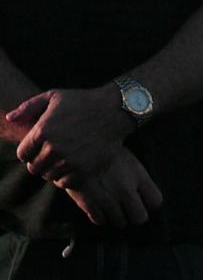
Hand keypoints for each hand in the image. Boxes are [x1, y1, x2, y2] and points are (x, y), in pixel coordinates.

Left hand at [8, 85, 131, 185]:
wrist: (115, 111)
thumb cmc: (83, 102)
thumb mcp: (54, 96)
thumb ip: (28, 106)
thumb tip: (9, 118)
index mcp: (42, 130)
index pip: (23, 154)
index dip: (30, 150)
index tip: (41, 146)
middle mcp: (53, 148)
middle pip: (34, 168)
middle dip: (41, 161)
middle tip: (53, 153)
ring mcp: (69, 161)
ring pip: (49, 176)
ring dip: (54, 169)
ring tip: (65, 158)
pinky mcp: (83, 170)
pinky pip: (65, 182)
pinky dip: (67, 176)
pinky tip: (74, 164)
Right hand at [63, 148, 162, 228]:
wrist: (76, 149)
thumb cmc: (105, 149)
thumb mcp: (129, 158)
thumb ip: (138, 177)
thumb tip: (142, 191)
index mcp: (138, 176)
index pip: (156, 201)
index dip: (151, 203)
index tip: (146, 201)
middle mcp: (125, 190)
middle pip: (140, 218)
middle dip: (136, 215)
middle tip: (130, 209)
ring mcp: (108, 199)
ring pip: (120, 222)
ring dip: (117, 216)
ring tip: (112, 206)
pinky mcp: (90, 205)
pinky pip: (100, 221)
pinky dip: (100, 217)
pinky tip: (99, 207)